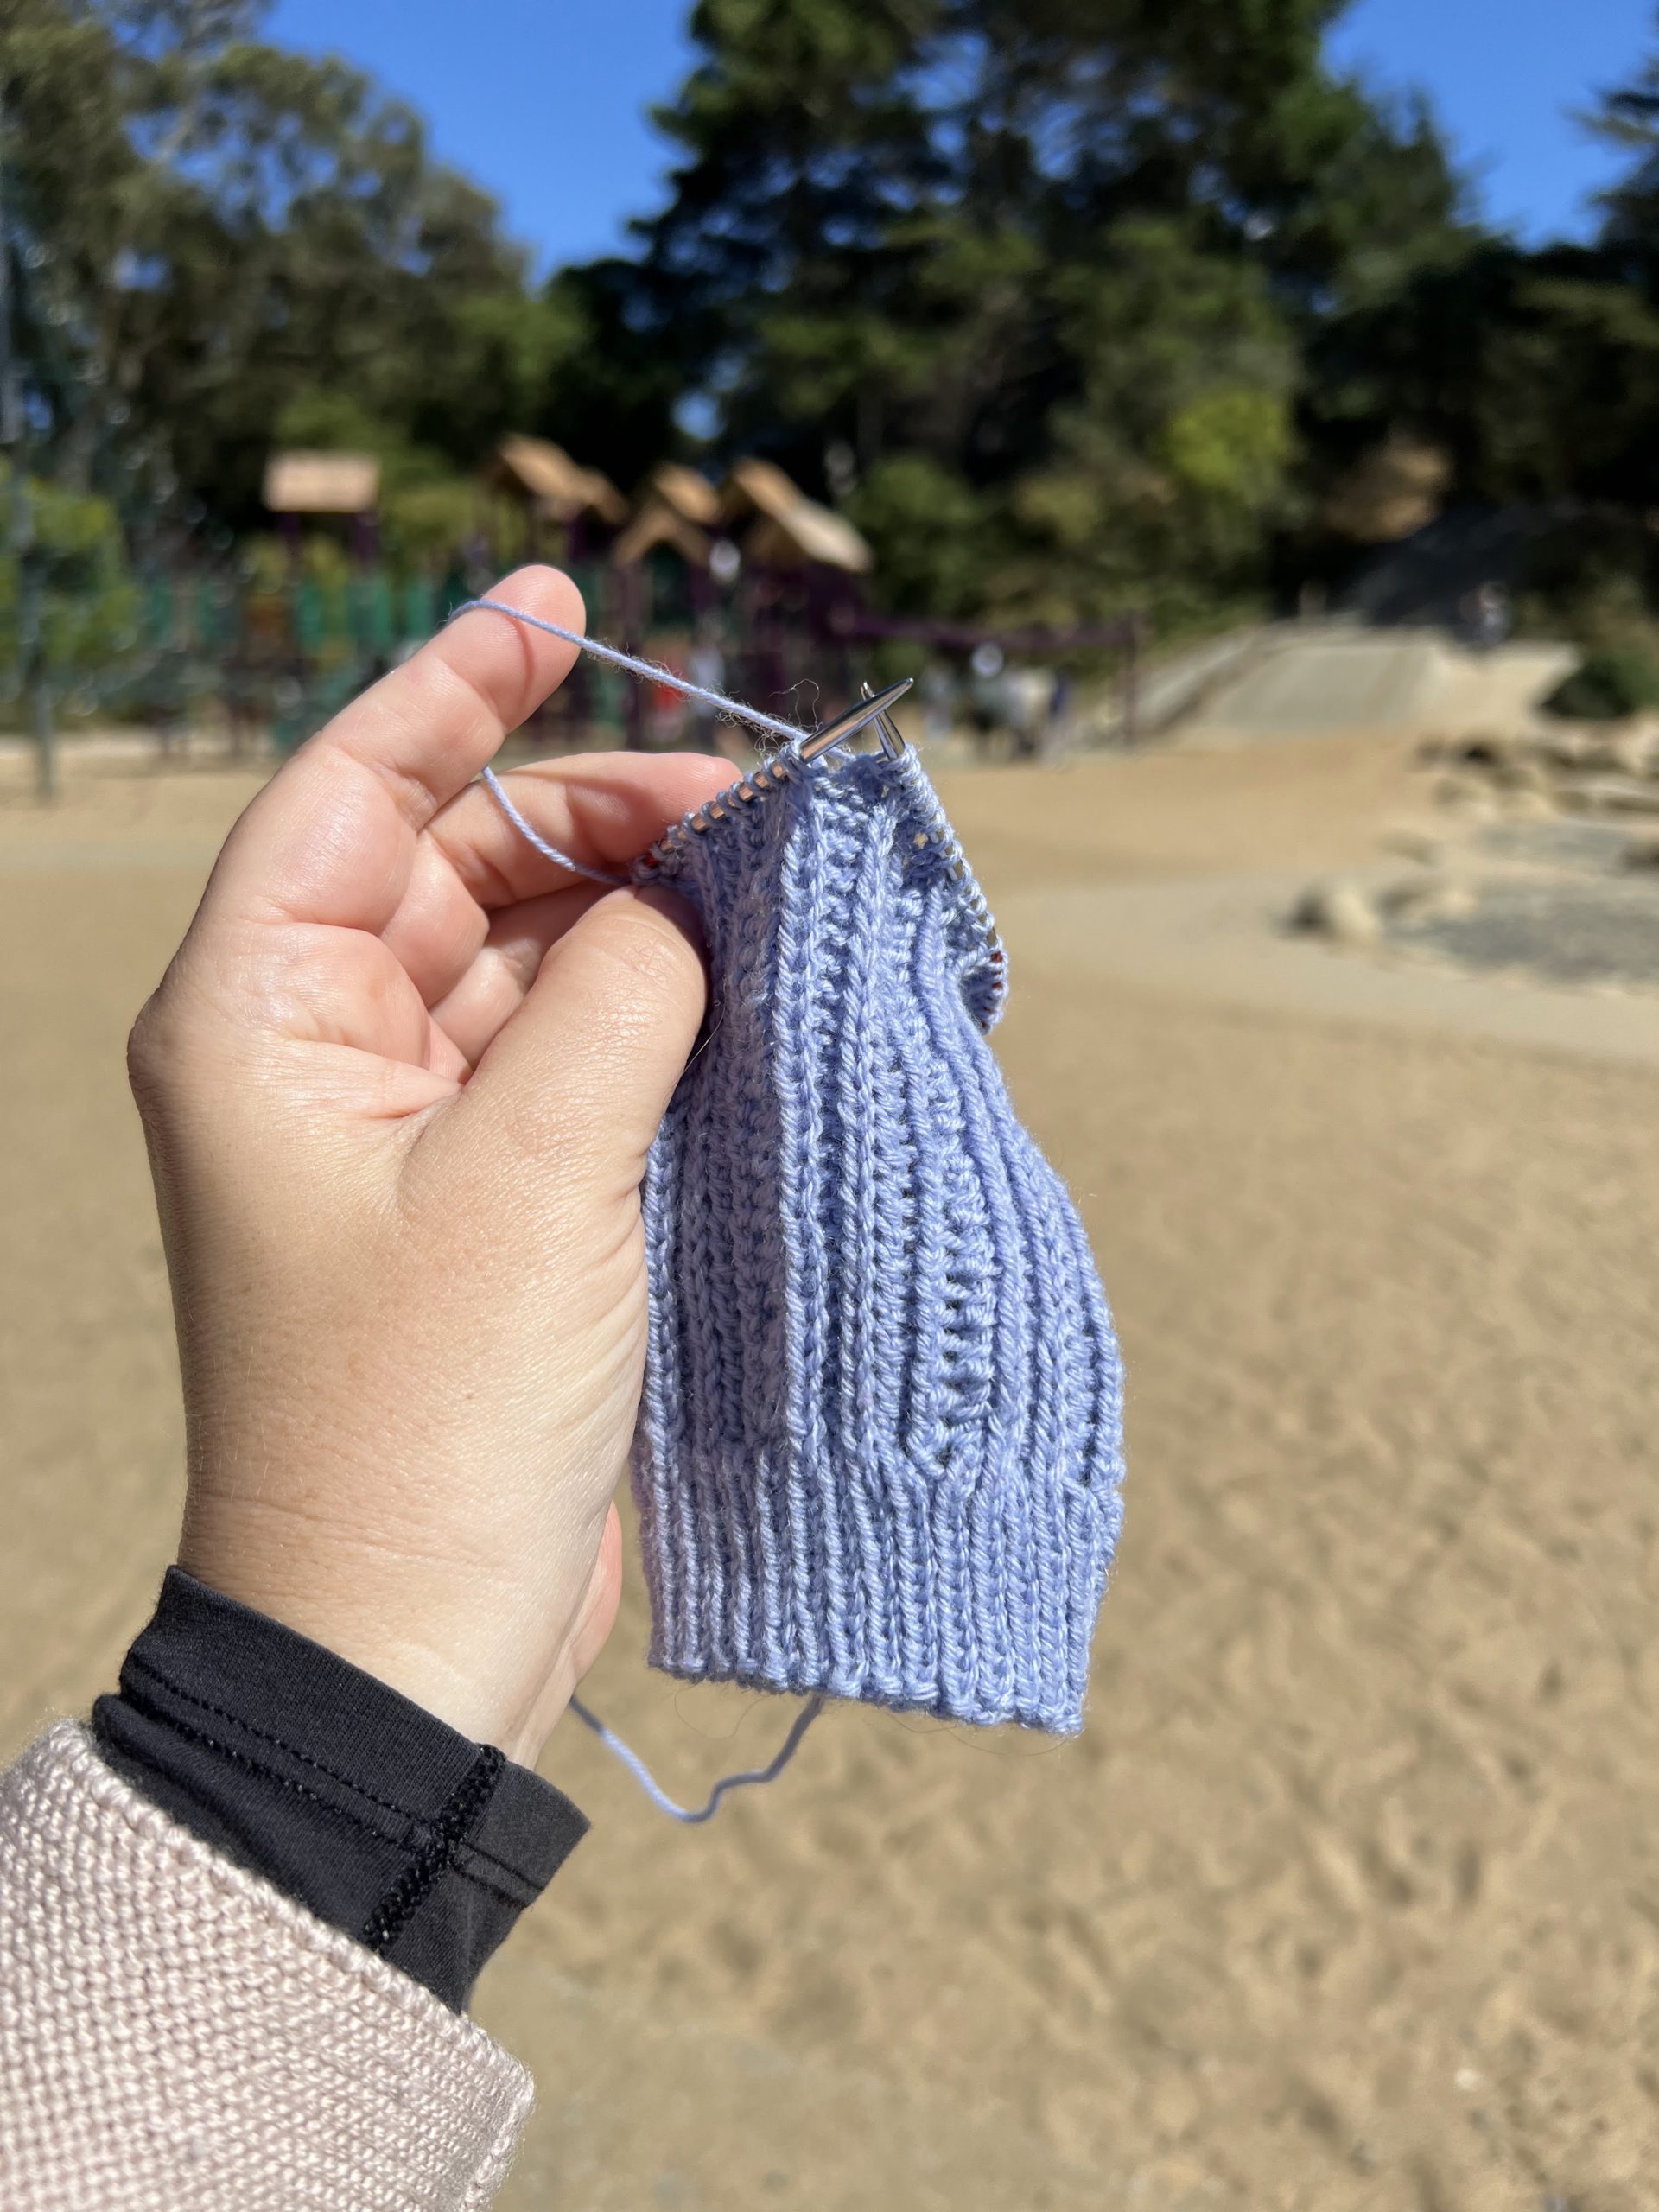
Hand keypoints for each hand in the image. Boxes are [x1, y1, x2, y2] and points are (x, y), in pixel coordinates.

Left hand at [126, 569, 732, 1763]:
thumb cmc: (425, 1414)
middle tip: (747, 812)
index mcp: (262, 1018)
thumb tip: (696, 890)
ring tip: (771, 893)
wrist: (409, 1638)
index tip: (562, 604)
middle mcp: (323, 1050)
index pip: (353, 789)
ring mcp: (412, 1125)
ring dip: (643, 917)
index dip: (454, 679)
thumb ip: (622, 997)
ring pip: (533, 956)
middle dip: (597, 819)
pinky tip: (748, 986)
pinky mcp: (492, 1195)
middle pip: (462, 862)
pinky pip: (575, 1054)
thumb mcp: (532, 1177)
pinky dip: (657, 1013)